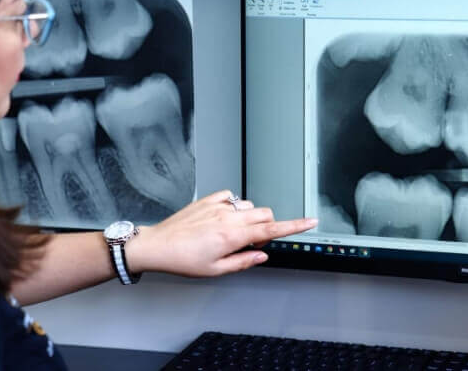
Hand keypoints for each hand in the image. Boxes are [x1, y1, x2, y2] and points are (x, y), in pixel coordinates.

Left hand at [124, 190, 317, 276]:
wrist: (157, 245)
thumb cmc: (182, 259)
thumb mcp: (216, 270)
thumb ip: (244, 261)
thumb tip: (262, 254)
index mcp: (233, 236)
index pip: (272, 229)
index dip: (295, 226)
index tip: (310, 221)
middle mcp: (228, 216)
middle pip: (265, 213)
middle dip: (267, 226)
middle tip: (252, 242)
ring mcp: (218, 205)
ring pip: (250, 205)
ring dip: (250, 217)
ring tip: (233, 232)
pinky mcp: (208, 199)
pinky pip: (232, 196)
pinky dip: (234, 206)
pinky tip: (223, 217)